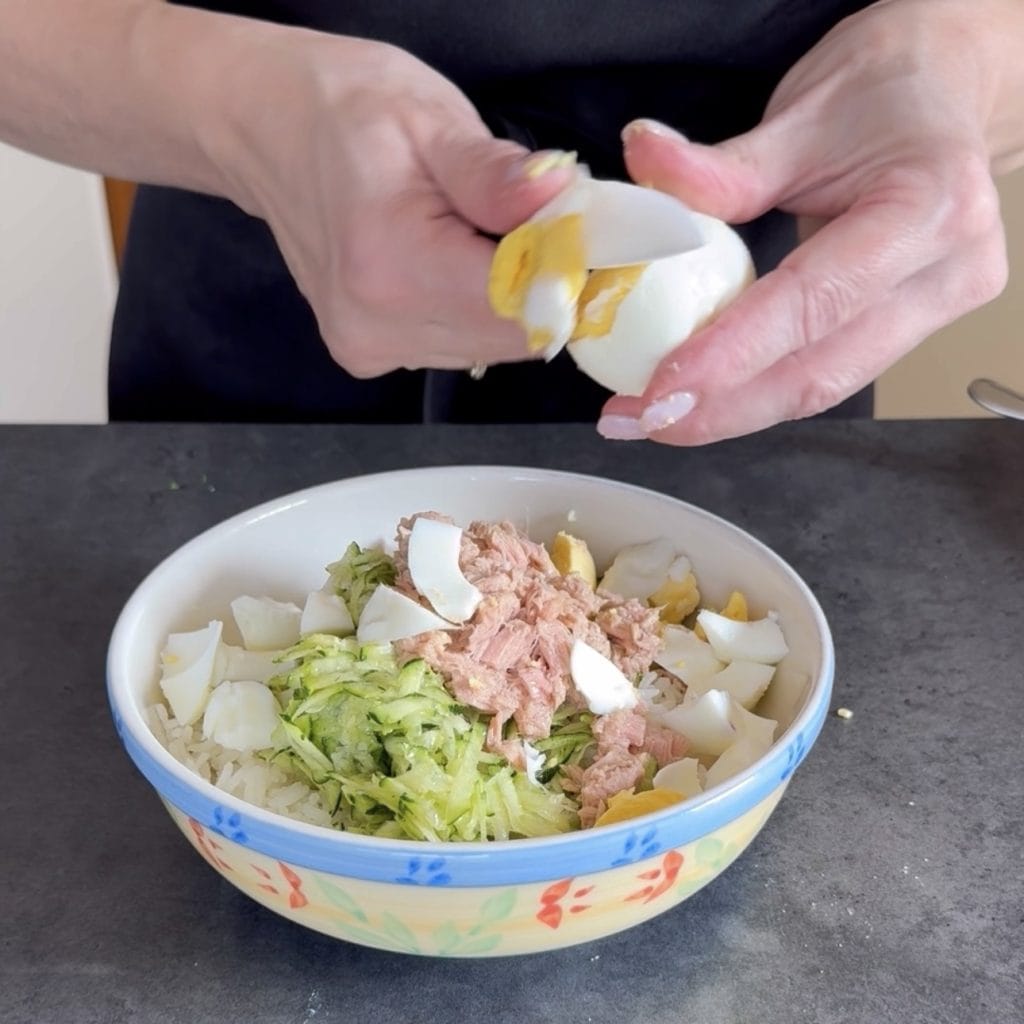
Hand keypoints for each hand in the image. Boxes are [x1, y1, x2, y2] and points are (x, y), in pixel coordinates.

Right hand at [217, 30, 572, 376]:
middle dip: (541, 285)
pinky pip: (457, 346)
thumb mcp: (430, 119)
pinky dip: (476, 311)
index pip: (518, 307)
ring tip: (484, 236)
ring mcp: (369, 349)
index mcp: (391, 265)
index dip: (567, 276)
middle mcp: (375, 326)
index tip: (582, 233)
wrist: (268, 131)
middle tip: (534, 222)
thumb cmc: (346, 110)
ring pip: (488, 346)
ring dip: (509, 300)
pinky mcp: (368, 356)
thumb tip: (563, 199)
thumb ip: (497, 175)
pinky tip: (453, 265)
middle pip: (508, 335)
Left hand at [598, 0, 1023, 444]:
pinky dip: (754, 391)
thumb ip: (718, 168)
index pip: (815, 302)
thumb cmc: (880, 94)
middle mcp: (948, 273)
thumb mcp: (796, 119)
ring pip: (820, 388)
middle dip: (721, 410)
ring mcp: (937, 310)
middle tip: (640, 420)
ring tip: (653, 418)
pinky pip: (821, 373)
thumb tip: (639, 159)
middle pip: (820, 373)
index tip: (660, 390)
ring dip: (730, 412)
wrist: (943, 93)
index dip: (732, 355)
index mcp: (930, 207)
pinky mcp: (910, 331)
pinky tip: (699, 399)